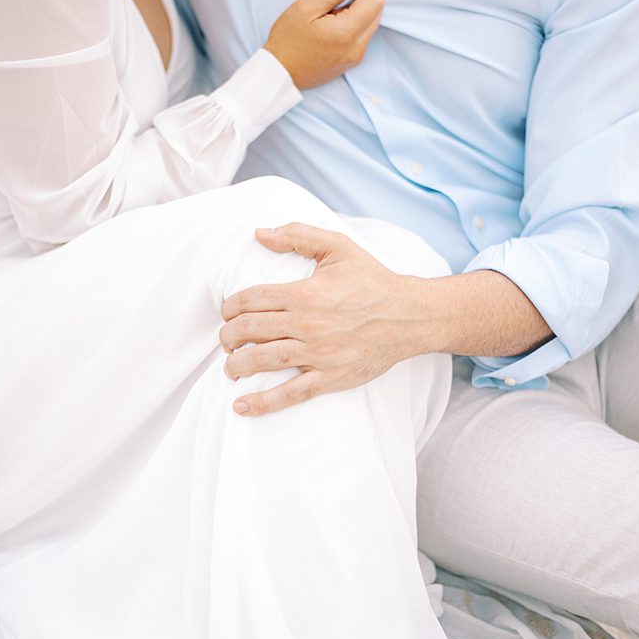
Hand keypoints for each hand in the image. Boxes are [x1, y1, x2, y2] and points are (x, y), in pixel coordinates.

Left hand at [219, 223, 426, 415]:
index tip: (228, 312)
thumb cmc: (373, 281)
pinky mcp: (330, 378)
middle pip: (248, 331)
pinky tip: (240, 406)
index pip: (250, 300)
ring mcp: (318, 354)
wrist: (411, 315)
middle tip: (227, 339)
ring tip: (230, 366)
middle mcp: (307, 324)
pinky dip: (263, 402)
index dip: (230, 307)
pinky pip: (290, 394)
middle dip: (228, 336)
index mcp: (304, 294)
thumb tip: (260, 233)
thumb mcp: (338, 247)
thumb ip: (298, 234)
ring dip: (236, 365)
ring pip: (262, 361)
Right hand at [263, 0, 383, 89]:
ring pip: (370, 26)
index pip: (375, 2)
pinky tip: (331, 30)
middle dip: (362, 0)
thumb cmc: (286, 42)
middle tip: (337, 0)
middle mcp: (356, 47)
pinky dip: (352, 29)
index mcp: (346, 32)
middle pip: (376, 13)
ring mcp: (355, 58)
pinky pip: (361, 39)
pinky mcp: (350, 63)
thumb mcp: (304, 8)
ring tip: (330, 17)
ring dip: (357, 15)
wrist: (278, 74)